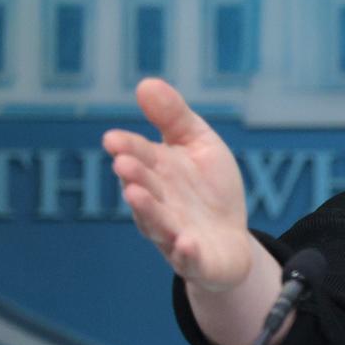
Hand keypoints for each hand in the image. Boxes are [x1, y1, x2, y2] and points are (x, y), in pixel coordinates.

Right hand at [105, 79, 253, 291]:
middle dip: (134, 177)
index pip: (140, 157)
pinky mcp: (196, 261)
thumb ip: (173, 116)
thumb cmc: (209, 190)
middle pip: (145, 190)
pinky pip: (189, 259)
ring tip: (136, 195)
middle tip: (124, 163)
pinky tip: (185, 242)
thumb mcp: (198, 144)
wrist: (231, 242)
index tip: (114, 139)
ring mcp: (174, 235)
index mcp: (157, 174)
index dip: (127, 148)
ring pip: (158, 225)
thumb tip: (145, 82)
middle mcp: (159, 205)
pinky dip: (186, 252)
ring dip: (148, 211)